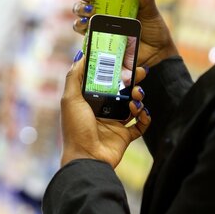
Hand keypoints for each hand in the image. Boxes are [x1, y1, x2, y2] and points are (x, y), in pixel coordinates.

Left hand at [60, 51, 150, 168]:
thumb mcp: (70, 99)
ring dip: (138, 97)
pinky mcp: (125, 135)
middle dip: (132, 81)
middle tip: (140, 73)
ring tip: (136, 97)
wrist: (87, 158)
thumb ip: (75, 77)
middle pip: (122, 90)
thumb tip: (81, 55)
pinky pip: (141, 124)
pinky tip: (141, 112)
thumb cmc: (76, 129)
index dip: (114, 70)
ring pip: (133, 104)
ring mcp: (115, 122)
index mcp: (89, 100)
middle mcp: (102, 110)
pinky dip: (144, 117)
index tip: (124, 59)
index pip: (104, 80)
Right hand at [73, 0, 177, 67]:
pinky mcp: (96, 38)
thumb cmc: (154, 32)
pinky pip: (82, 30)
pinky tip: (86, 24)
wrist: (155, 56)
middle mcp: (105, 8)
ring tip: (90, 11)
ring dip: (80, 8)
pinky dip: (80, 25)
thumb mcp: (152, 13)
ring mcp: (100, 23)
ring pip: (80, 11)